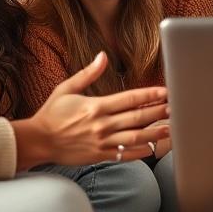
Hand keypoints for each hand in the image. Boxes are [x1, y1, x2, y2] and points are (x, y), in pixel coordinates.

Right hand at [11, 52, 169, 170]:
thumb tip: (103, 55)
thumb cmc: (51, 113)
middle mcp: (101, 124)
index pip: (129, 98)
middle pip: (137, 117)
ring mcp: (101, 142)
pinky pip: (124, 155)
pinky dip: (140, 152)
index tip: (165, 91)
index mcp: (95, 106)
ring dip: (154, 132)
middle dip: (158, 112)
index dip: (150, 94)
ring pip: (135, 137)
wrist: (37, 141)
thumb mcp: (66, 88)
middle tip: (174, 108)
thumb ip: (88, 73)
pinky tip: (152, 147)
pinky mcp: (99, 156)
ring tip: (170, 128)